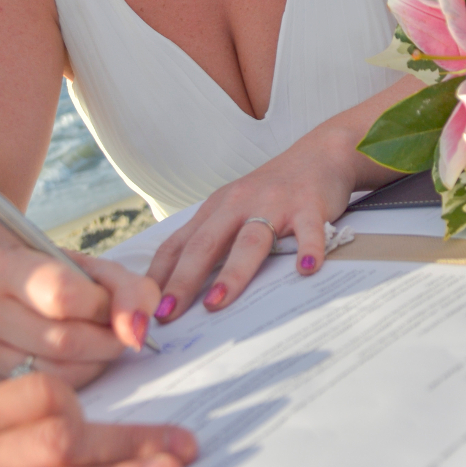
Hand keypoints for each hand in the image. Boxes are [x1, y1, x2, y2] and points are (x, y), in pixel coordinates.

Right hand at [0, 248, 160, 387]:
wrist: (11, 291)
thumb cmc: (58, 278)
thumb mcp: (97, 270)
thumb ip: (129, 291)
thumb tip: (135, 333)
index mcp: (3, 265)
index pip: (63, 295)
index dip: (102, 307)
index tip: (112, 308)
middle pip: (60, 341)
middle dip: (104, 342)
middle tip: (118, 336)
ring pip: (54, 373)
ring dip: (93, 364)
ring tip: (99, 347)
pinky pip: (41, 392)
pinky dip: (74, 381)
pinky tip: (78, 363)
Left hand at [148, 124, 359, 322]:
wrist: (320, 153)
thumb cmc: (272, 190)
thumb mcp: (234, 208)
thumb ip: (214, 239)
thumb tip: (186, 288)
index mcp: (216, 209)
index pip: (179, 243)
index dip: (160, 275)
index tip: (145, 305)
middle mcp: (239, 204)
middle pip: (205, 244)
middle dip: (183, 280)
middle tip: (167, 313)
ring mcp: (274, 204)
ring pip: (250, 241)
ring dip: (231, 273)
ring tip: (216, 302)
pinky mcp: (308, 206)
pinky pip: (308, 230)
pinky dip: (308, 249)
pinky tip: (305, 269)